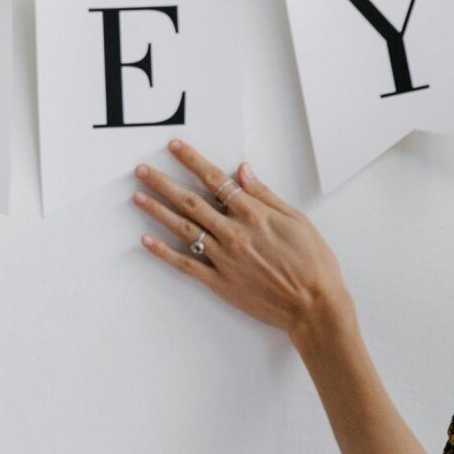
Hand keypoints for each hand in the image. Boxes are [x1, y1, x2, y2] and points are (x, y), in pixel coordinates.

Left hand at [133, 141, 349, 341]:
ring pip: (184, 229)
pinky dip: (164, 252)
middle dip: (164, 183)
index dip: (192, 161)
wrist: (315, 306)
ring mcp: (224, 258)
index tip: (174, 148)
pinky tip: (147, 240)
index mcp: (254, 214)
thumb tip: (242, 171)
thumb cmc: (313, 263)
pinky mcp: (220, 282)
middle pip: (191, 201)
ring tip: (138, 196)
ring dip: (158, 211)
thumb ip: (265, 195)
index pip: (215, 180)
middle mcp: (234, 233)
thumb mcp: (296, 219)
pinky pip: (186, 264)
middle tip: (142, 171)